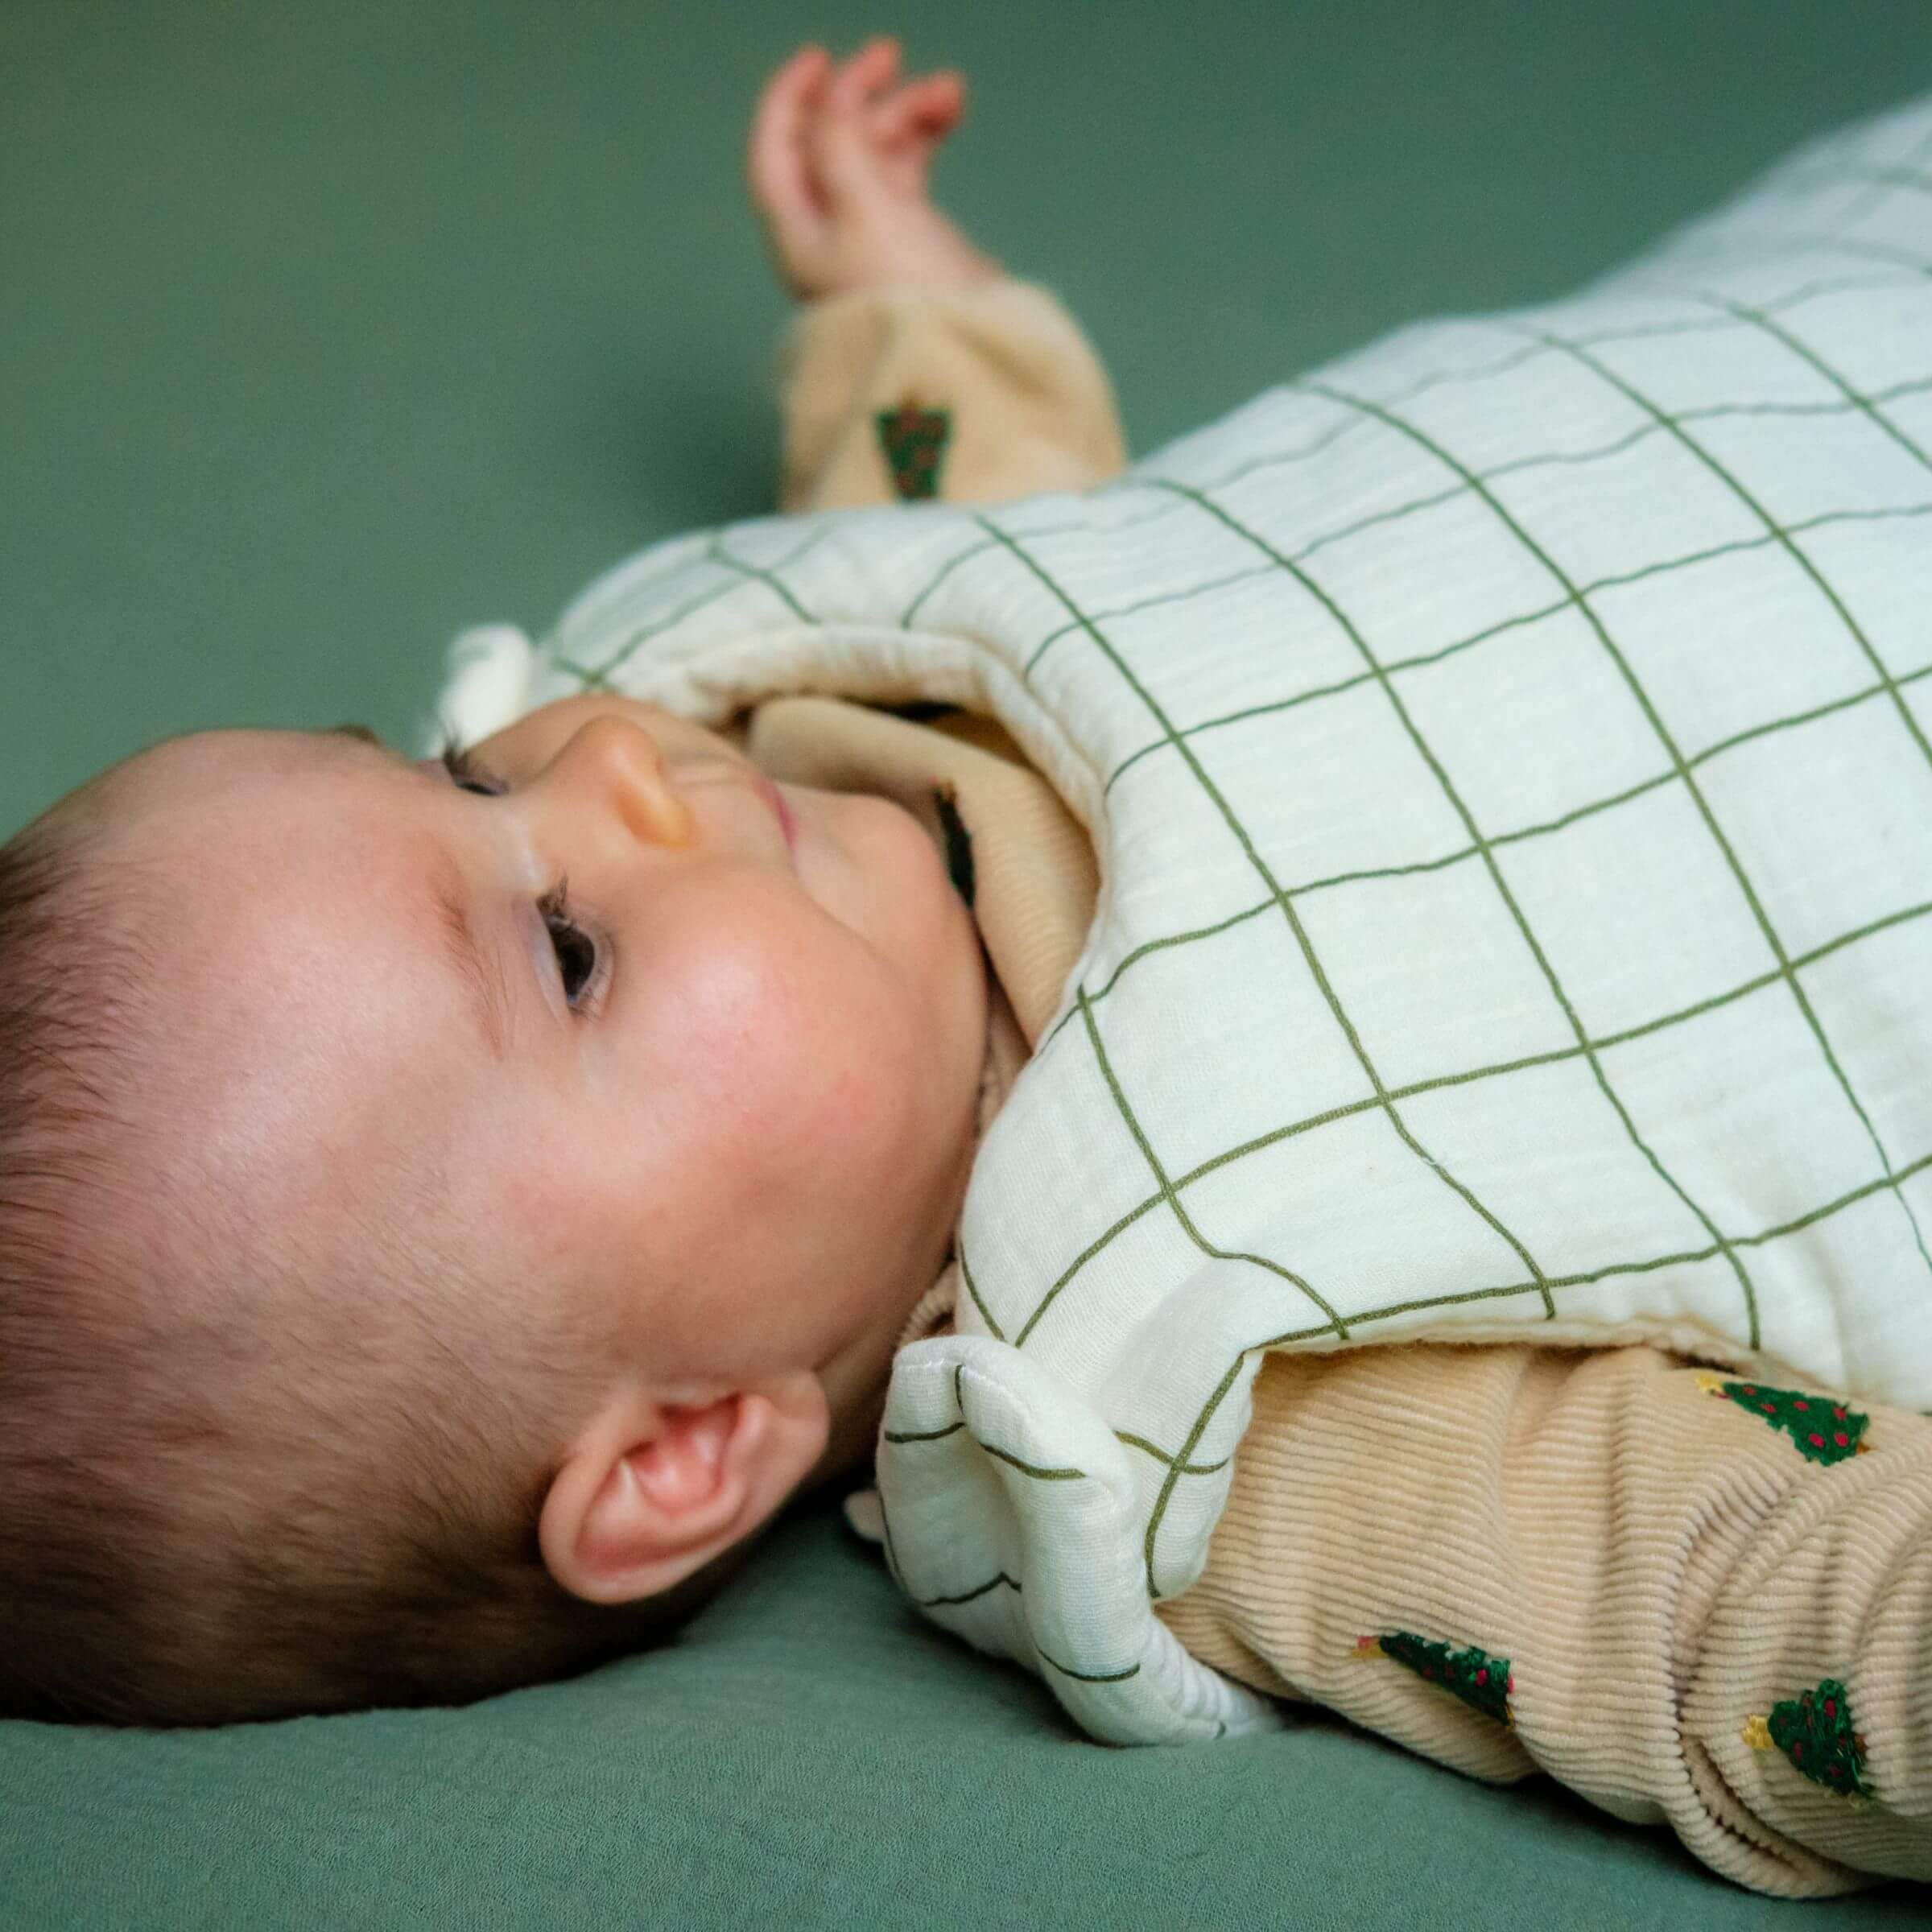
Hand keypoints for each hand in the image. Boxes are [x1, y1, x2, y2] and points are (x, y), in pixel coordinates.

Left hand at [747, 39, 1004, 301]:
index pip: (775, 152)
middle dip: (858, 98)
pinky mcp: (908, 239)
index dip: (790, 99)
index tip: (819, 57)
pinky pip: (904, 173)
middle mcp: (825, 233)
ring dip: (903, 115)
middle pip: (829, 144)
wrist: (962, 359)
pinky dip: (920, 140)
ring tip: (947, 92)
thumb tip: (833, 100)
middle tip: (892, 57)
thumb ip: (841, 146)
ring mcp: (868, 236)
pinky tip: (944, 115)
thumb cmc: (906, 296)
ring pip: (873, 154)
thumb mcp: (865, 209)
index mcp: (797, 232)